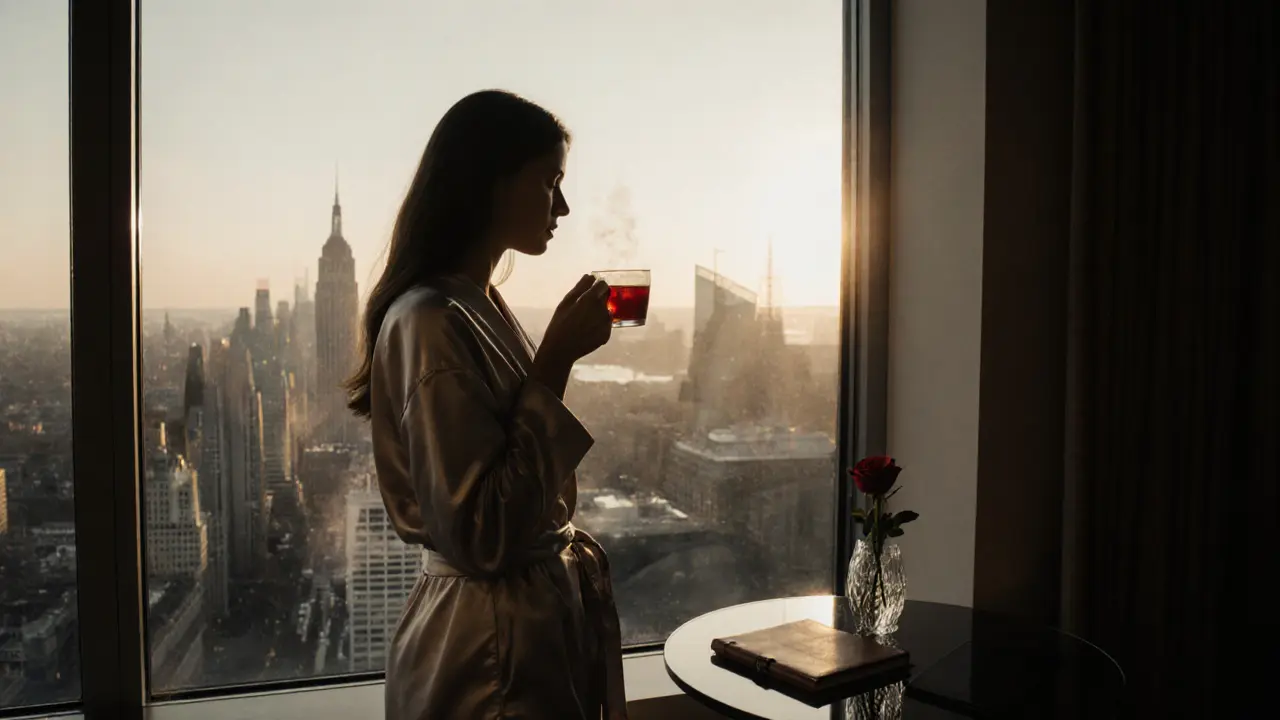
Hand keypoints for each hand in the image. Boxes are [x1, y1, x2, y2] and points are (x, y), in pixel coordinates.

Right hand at [531, 275, 611, 395]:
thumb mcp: (566, 303)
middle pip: (606, 297)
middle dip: (599, 299)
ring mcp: (606, 323)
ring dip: (599, 313)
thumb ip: (580, 287)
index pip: (603, 284)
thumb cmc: (559, 324)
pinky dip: (599, 326)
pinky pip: (606, 325)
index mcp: (591, 299)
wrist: (561, 350)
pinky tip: (588, 331)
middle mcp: (602, 309)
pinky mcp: (607, 335)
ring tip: (585, 322)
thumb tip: (590, 276)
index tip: (590, 292)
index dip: (597, 287)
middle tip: (585, 308)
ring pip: (606, 311)